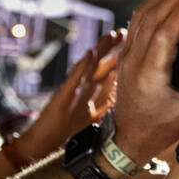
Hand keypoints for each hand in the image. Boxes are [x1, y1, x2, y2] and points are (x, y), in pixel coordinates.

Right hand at [18, 30, 122, 160]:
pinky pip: (74, 78)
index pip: (109, 71)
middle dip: (114, 48)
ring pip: (89, 65)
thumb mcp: (94, 117)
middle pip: (101, 63)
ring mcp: (73, 90)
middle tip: (126, 32)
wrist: (42, 146)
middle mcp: (83, 88)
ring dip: (100, 49)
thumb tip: (125, 97)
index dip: (122, 57)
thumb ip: (107, 105)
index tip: (137, 43)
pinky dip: (83, 65)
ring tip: (111, 35)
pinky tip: (91, 53)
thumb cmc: (67, 133)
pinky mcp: (63, 96)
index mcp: (91, 93)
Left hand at [112, 0, 178, 161]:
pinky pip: (137, 21)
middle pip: (151, 19)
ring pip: (141, 16)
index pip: (163, 35)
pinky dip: (153, 5)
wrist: (128, 139)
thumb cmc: (162, 128)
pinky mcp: (125, 54)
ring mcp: (126, 57)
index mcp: (149, 77)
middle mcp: (133, 63)